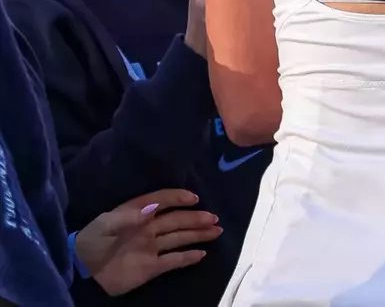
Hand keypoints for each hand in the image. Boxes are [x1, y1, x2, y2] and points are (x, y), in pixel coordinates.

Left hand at [75, 190, 219, 295]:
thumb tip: (154, 207)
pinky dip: (188, 257)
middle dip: (196, 218)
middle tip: (214, 218)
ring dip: (198, 234)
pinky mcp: (151, 267)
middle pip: (176, 221)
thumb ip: (129, 216)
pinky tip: (202, 253)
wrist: (81, 271)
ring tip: (216, 231)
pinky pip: (174, 260)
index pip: (162, 201)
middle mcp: (148, 229)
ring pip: (180, 238)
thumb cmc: (92, 242)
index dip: (178, 198)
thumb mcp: (106, 224)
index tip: (194, 198)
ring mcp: (151, 248)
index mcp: (137, 214)